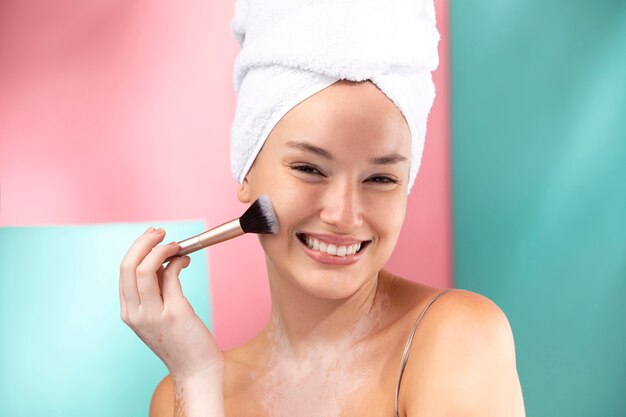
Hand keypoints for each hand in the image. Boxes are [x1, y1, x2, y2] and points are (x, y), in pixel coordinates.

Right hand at [119, 227, 222, 379]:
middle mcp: (134, 313)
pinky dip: (178, 261)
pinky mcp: (174, 313)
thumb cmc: (181, 339)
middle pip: (128, 265)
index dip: (137, 248)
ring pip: (145, 268)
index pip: (123, 270)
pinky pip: (171, 276)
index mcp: (128, 311)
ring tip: (176, 245)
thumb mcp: (159, 313)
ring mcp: (152, 314)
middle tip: (161, 232)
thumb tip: (163, 258)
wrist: (194, 368)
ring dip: (162, 249)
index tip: (152, 237)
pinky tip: (186, 260)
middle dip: (144, 242)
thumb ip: (156, 288)